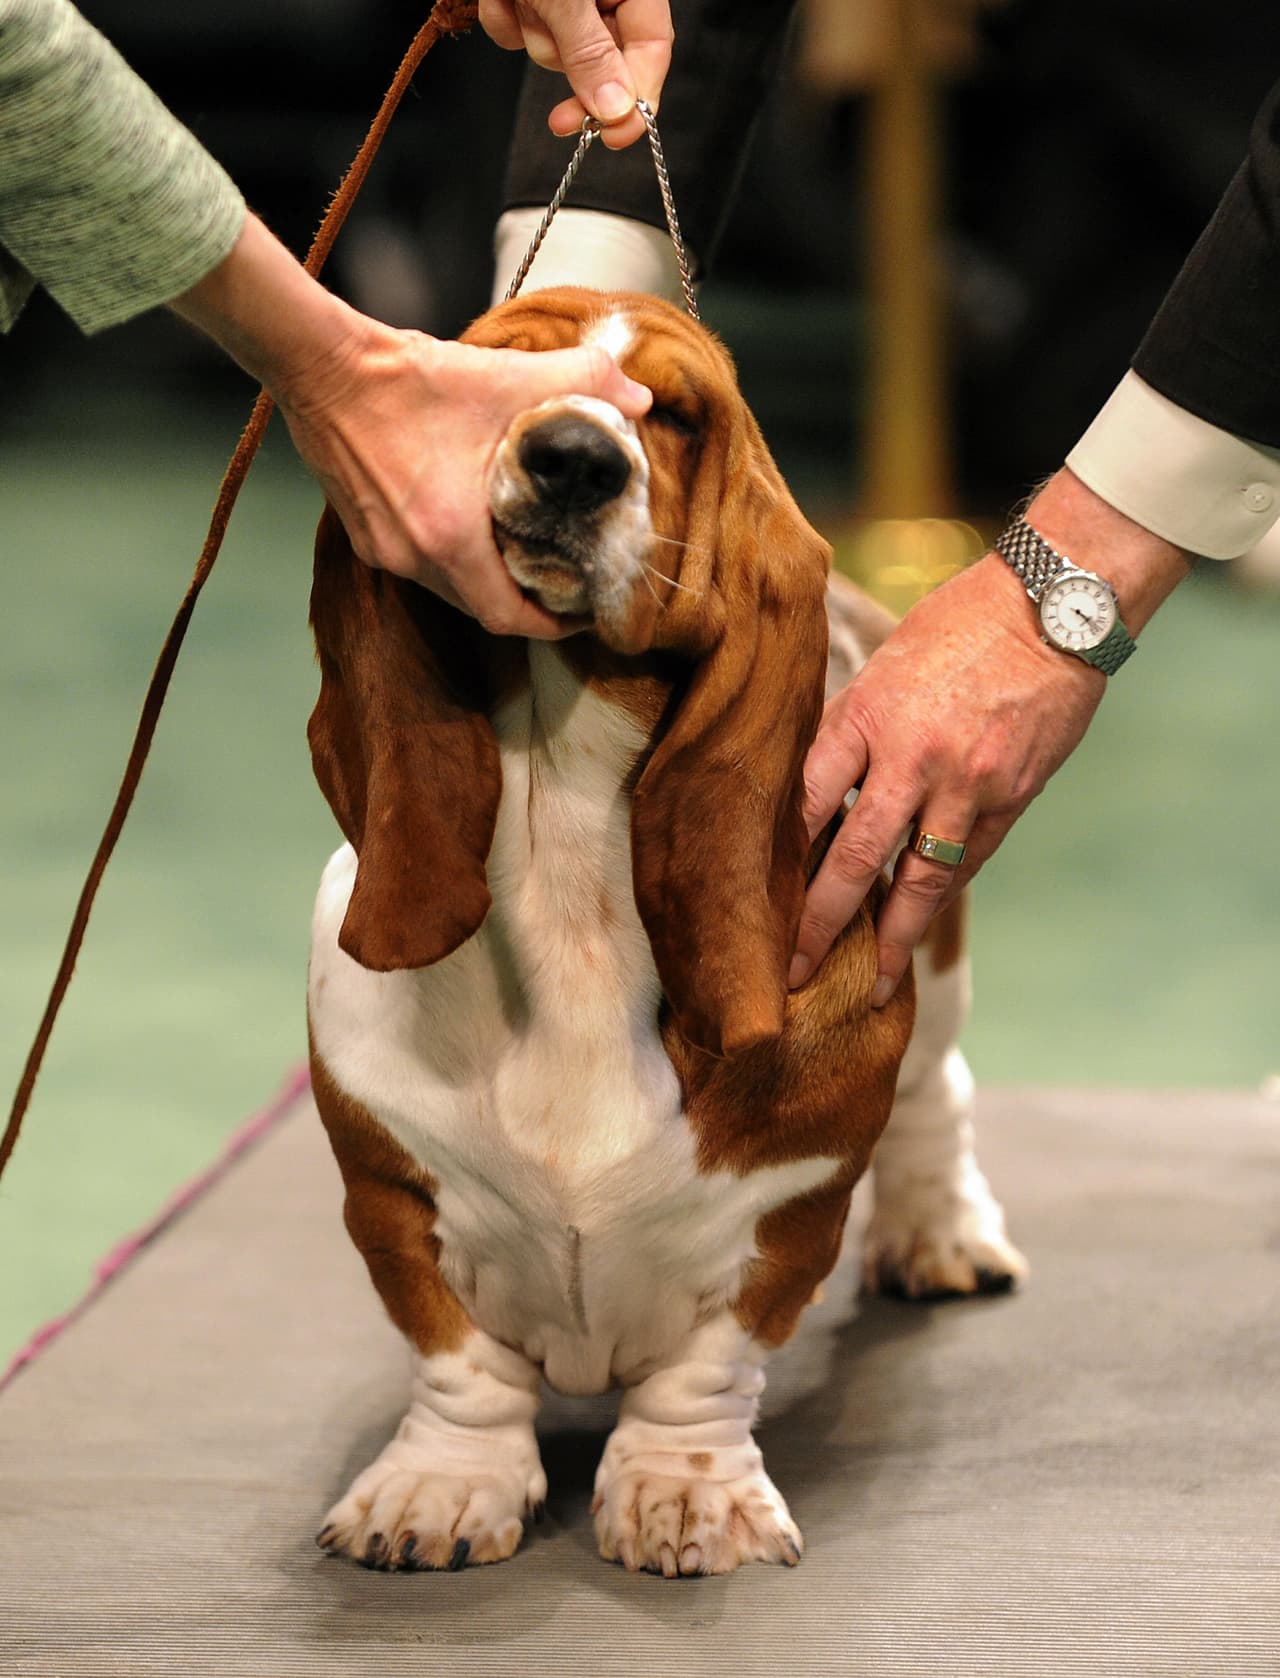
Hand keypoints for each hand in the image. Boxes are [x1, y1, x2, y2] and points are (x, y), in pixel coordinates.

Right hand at [171, 213, 652, 636]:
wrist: (320, 363)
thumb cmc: (407, 377)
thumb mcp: (505, 376)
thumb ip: (581, 382)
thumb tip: (636, 398)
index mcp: (449, 538)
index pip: (507, 617)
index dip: (550, 624)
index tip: (581, 612)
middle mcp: (411, 557)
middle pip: (479, 608)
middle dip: (522, 604)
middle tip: (562, 583)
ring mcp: (380, 548)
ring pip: (448, 588)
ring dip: (485, 580)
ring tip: (523, 556)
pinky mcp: (361, 531)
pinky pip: (418, 563)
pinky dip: (451, 557)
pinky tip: (471, 526)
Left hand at [479, 0, 672, 147]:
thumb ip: (591, 51)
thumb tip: (618, 109)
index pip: (650, 49)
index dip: (637, 99)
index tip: (616, 137)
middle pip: (603, 58)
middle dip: (574, 75)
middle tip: (561, 120)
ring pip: (554, 49)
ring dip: (534, 36)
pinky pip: (517, 32)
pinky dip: (504, 20)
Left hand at [789, 471, 1189, 1002]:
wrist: (1054, 609)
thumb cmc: (956, 627)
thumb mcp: (883, 667)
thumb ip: (849, 731)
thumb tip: (811, 795)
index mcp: (867, 717)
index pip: (808, 804)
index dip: (780, 861)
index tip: (756, 904)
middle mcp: (914, 759)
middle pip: (854, 860)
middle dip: (820, 924)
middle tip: (793, 974)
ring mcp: (968, 785)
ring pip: (922, 881)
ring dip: (893, 938)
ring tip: (872, 983)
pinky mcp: (1012, 798)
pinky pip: (969, 862)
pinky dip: (941, 897)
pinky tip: (921, 926)